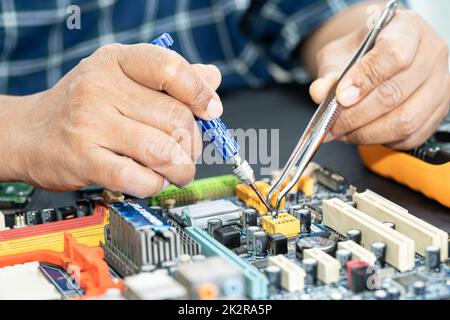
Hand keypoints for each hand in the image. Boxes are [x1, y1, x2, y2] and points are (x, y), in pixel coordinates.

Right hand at [2, 43, 221, 197]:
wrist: (28, 132)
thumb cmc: (82, 106)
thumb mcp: (122, 77)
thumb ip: (168, 77)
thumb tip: (211, 79)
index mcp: (116, 61)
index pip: (170, 68)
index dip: (200, 93)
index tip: (210, 111)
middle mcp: (102, 87)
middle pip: (176, 118)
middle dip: (193, 143)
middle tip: (188, 153)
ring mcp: (90, 123)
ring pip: (163, 151)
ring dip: (181, 169)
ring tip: (178, 171)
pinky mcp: (84, 159)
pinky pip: (138, 178)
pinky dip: (155, 184)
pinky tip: (152, 180)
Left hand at [310, 9, 449, 149]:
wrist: (375, 59)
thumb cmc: (360, 53)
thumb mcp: (337, 53)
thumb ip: (328, 72)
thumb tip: (320, 92)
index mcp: (407, 29)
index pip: (393, 54)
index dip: (365, 79)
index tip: (340, 96)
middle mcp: (430, 55)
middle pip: (395, 92)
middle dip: (356, 115)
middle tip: (332, 124)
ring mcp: (439, 85)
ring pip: (405, 120)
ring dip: (367, 133)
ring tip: (343, 132)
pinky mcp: (437, 112)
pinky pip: (410, 136)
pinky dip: (381, 140)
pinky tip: (361, 134)